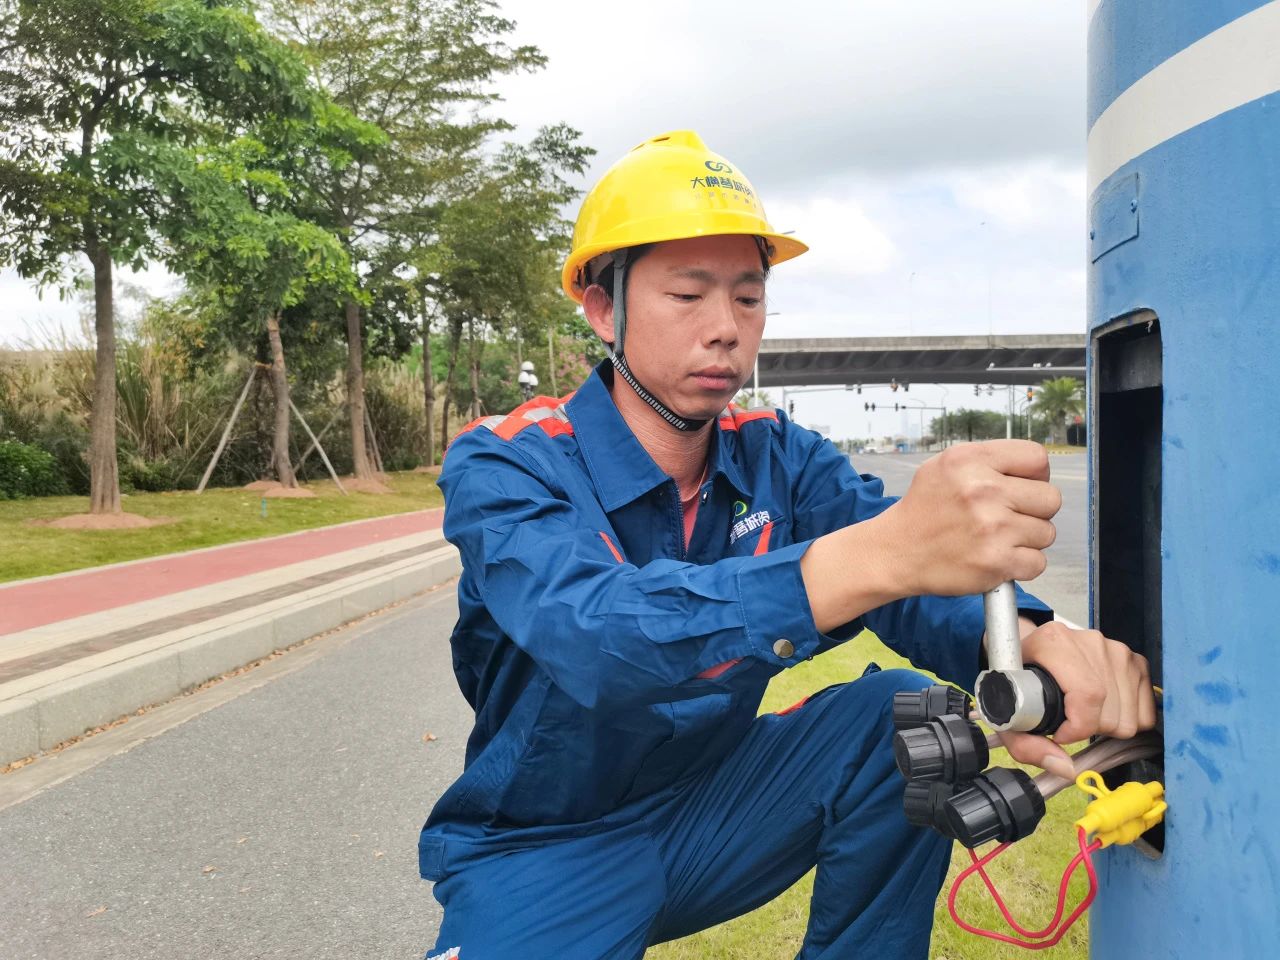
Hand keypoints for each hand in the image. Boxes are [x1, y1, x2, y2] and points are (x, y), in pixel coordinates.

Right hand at [879, 441, 1061, 596]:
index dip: (1035, 476)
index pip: (1037, 458)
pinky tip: (997, 558)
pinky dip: (1021, 565)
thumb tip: (1035, 470)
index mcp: (970, 460)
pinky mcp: (995, 562)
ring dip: (1027, 539)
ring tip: (997, 539)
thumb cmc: (922, 512)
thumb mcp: (944, 466)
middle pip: (1050, 498)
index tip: (1021, 488)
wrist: (894, 552)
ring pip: (1046, 532)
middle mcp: (982, 490)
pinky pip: (1037, 562)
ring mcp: (991, 528)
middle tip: (1008, 517)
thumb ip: (988, 461)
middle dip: (1034, 510)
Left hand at [997, 621, 1157, 777]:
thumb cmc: (1018, 676)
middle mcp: (1091, 643)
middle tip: (1068, 721)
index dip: (1077, 728)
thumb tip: (1065, 768)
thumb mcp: (1006, 710)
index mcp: (1055, 643)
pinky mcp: (1135, 660)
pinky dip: (1127, 719)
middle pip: (1111, 713)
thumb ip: (1026, 745)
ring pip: (1131, 717)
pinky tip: (1103, 709)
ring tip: (1082, 712)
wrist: (1030, 649)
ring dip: (1107, 726)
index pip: (1088, 697)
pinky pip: (1146, 712)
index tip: (1060, 734)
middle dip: (1089, 731)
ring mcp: (1116, 650)